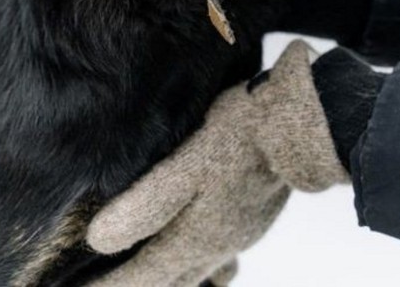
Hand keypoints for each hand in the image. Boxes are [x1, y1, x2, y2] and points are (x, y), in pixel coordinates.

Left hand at [86, 41, 348, 285]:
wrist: (302, 127)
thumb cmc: (238, 140)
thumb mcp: (184, 168)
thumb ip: (144, 206)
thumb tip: (97, 240)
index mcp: (192, 240)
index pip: (140, 278)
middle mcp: (213, 247)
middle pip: (166, 284)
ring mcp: (234, 236)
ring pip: (193, 275)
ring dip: (165, 283)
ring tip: (145, 282)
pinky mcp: (248, 220)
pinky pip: (213, 260)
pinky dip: (194, 270)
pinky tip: (193, 261)